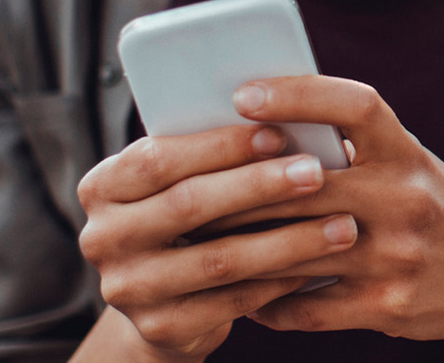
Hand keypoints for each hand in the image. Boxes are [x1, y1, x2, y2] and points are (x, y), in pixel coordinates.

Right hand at [73, 123, 362, 359]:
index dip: (221, 145)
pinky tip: (318, 265)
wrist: (167, 303)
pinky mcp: (160, 328)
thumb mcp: (184, 181)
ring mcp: (127, 289)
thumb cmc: (191, 219)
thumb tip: (287, 116)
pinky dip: (280, 281)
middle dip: (260, 185)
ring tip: (341, 225)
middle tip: (317, 171)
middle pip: (188, 204)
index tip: (280, 132)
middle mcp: (102, 238)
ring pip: (219, 258)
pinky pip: (232, 301)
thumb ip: (212, 155)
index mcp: (102, 187)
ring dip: (288, 239)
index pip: (159, 157)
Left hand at [220, 77, 443, 348]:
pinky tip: (246, 296)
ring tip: (198, 244)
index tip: (244, 93)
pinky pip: (305, 308)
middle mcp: (407, 198)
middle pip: (302, 186)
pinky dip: (267, 303)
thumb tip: (261, 127)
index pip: (355, 105)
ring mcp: (398, 256)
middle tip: (185, 188)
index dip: (299, 94)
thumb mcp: (410, 165)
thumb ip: (353, 149)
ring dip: (239, 250)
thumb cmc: (435, 208)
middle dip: (238, 189)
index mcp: (408, 153)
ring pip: (293, 251)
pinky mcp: (387, 307)